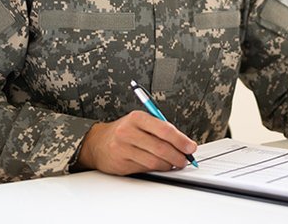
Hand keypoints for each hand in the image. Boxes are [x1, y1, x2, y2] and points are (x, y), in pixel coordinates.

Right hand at [76, 111, 197, 174]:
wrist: (97, 143)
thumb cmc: (124, 131)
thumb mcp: (140, 122)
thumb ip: (160, 130)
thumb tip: (184, 143)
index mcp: (137, 117)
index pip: (164, 129)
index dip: (181, 140)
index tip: (191, 147)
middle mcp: (128, 131)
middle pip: (160, 147)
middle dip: (178, 156)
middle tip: (185, 159)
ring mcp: (123, 148)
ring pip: (154, 161)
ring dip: (168, 165)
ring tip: (174, 163)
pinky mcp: (120, 163)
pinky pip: (144, 169)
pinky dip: (156, 169)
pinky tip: (160, 166)